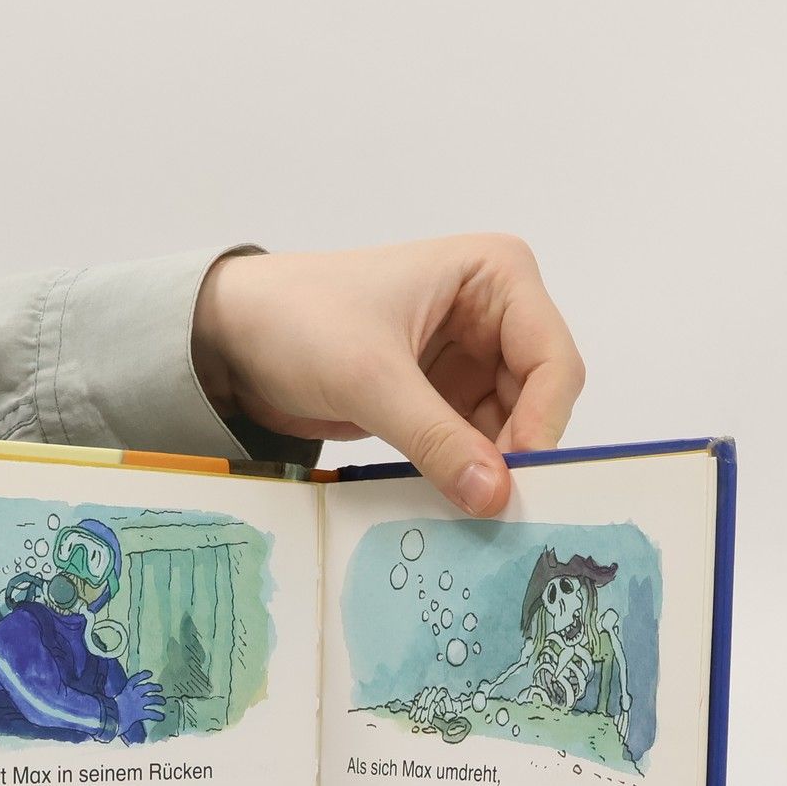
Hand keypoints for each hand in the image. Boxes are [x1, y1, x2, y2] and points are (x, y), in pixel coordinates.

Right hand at [111, 669, 166, 738]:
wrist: (109, 718)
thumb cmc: (106, 711)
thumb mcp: (109, 702)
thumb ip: (112, 700)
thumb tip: (99, 699)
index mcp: (125, 691)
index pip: (135, 680)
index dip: (143, 676)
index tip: (150, 673)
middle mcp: (133, 696)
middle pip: (146, 688)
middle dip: (154, 687)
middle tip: (159, 688)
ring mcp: (138, 704)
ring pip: (151, 699)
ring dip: (159, 699)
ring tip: (163, 701)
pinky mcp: (140, 714)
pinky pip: (151, 713)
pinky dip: (157, 715)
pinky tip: (162, 717)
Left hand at [192, 235, 585, 515]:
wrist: (233, 336)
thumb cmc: (297, 320)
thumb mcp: (369, 379)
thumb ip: (436, 438)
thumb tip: (495, 497)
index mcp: (496, 275)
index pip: (553, 360)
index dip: (543, 423)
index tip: (515, 478)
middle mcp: (496, 312)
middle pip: (541, 399)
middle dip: (518, 451)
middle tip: (495, 508)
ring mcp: (473, 357)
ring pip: (513, 428)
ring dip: (492, 468)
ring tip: (466, 509)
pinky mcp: (446, 395)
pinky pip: (476, 443)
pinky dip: (467, 473)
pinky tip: (448, 498)